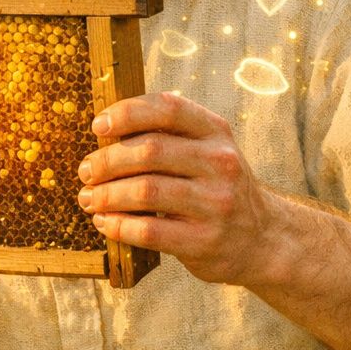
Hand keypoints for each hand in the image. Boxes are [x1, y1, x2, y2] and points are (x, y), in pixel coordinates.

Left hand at [75, 92, 280, 284]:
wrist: (264, 240)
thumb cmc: (216, 189)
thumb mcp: (206, 152)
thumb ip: (166, 138)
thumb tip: (104, 133)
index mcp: (215, 132)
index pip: (167, 108)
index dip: (127, 113)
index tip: (98, 126)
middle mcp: (220, 163)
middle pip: (149, 151)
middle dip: (107, 161)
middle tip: (86, 172)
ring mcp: (216, 203)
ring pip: (145, 191)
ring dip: (106, 195)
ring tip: (89, 199)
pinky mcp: (205, 240)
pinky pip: (149, 230)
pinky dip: (118, 226)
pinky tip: (105, 223)